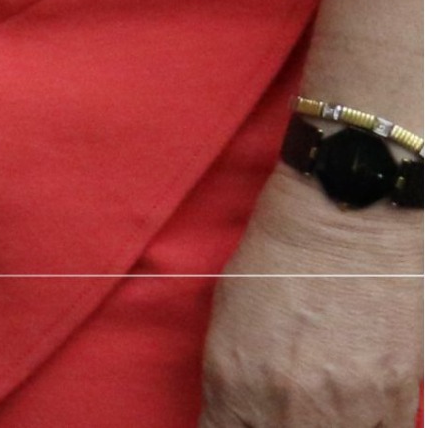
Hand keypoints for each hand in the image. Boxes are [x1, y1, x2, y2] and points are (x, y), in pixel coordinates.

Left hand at [199, 174, 419, 425]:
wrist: (349, 218)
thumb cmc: (280, 257)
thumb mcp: (229, 319)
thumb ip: (234, 382)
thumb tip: (241, 416)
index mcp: (234, 382)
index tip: (240, 422)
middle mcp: (289, 406)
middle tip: (280, 409)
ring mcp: (347, 407)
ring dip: (321, 427)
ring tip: (314, 409)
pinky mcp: (396, 397)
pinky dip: (364, 424)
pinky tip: (353, 410)